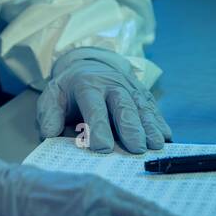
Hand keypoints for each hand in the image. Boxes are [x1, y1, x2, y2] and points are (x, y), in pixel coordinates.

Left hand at [36, 48, 170, 152]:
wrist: (88, 66)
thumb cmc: (68, 90)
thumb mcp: (52, 97)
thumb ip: (49, 115)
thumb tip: (49, 133)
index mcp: (87, 85)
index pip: (94, 106)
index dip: (98, 127)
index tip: (102, 148)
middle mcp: (111, 83)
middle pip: (123, 105)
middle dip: (131, 127)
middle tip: (137, 149)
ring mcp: (129, 86)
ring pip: (141, 106)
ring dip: (150, 126)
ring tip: (156, 146)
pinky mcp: (141, 92)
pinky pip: (152, 107)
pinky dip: (160, 122)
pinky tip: (166, 137)